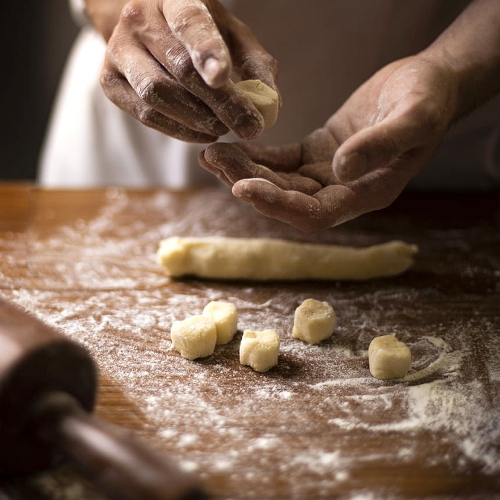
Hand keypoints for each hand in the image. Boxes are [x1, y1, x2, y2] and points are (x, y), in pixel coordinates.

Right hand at [86, 0, 277, 141]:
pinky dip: (179, 130)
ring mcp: (118, 49)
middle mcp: (138, 18)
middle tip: (249, 127)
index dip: (206, 49)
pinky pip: (146, 114)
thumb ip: (255, 64)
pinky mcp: (109, 80)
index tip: (222, 77)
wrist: (148, 24)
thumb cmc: (199, 30)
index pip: (190, 21)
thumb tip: (270, 106)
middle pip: (180, 68)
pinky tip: (203, 133)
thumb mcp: (233, 34)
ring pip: (157, 94)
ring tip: (224, 127)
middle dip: (220, 104)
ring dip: (198, 120)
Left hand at [199, 55, 458, 231]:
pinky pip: (282, 161)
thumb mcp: (414, 118)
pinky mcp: (317, 154)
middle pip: (288, 201)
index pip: (315, 214)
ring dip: (246, 171)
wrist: (429, 84)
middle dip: (249, 183)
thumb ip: (380, 145)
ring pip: (280, 182)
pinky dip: (257, 157)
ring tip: (212, 154)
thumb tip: (340, 170)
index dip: (279, 205)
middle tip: (215, 160)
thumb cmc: (430, 100)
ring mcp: (328, 175)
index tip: (243, 187)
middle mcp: (344, 192)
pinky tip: (231, 148)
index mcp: (368, 194)